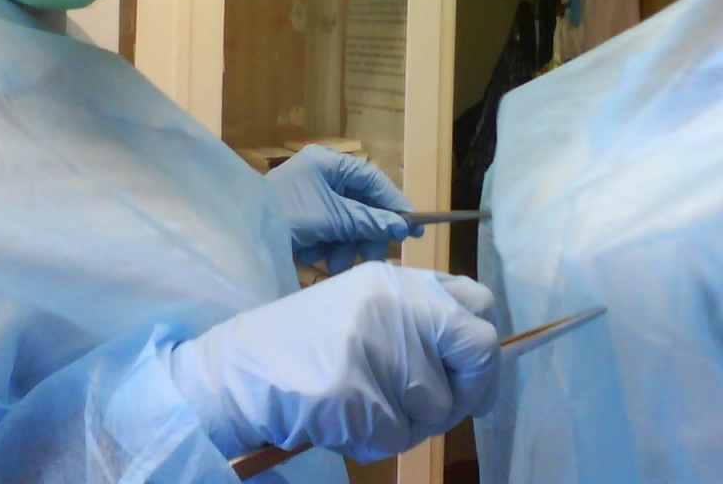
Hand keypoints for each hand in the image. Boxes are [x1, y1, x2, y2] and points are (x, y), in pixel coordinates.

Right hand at [167, 262, 500, 462]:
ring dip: (409, 422)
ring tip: (363, 405)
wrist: (237, 373)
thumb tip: (484, 361)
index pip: (479, 302)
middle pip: (478, 351)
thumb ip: (420, 323)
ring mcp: (375, 346)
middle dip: (468, 390)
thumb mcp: (366, 310)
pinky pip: (398, 436)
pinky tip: (343, 420)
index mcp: (399, 281)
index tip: (474, 375)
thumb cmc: (306, 347)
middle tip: (437, 408)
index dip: (484, 348)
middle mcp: (395, 304)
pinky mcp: (354, 392)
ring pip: (438, 407)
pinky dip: (375, 441)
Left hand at [265, 144, 423, 271]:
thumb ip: (370, 221)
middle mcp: (322, 175)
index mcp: (329, 163)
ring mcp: (311, 196)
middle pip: (361, 204)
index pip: (373, 179)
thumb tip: (402, 227)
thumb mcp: (334, 218)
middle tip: (372, 256)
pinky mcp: (303, 217)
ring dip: (345, 245)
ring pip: (346, 222)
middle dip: (365, 233)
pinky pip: (328, 231)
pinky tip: (316, 257)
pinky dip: (327, 246)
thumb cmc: (290, 214)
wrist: (243, 236)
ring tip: (334, 263)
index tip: (413, 227)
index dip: (394, 203)